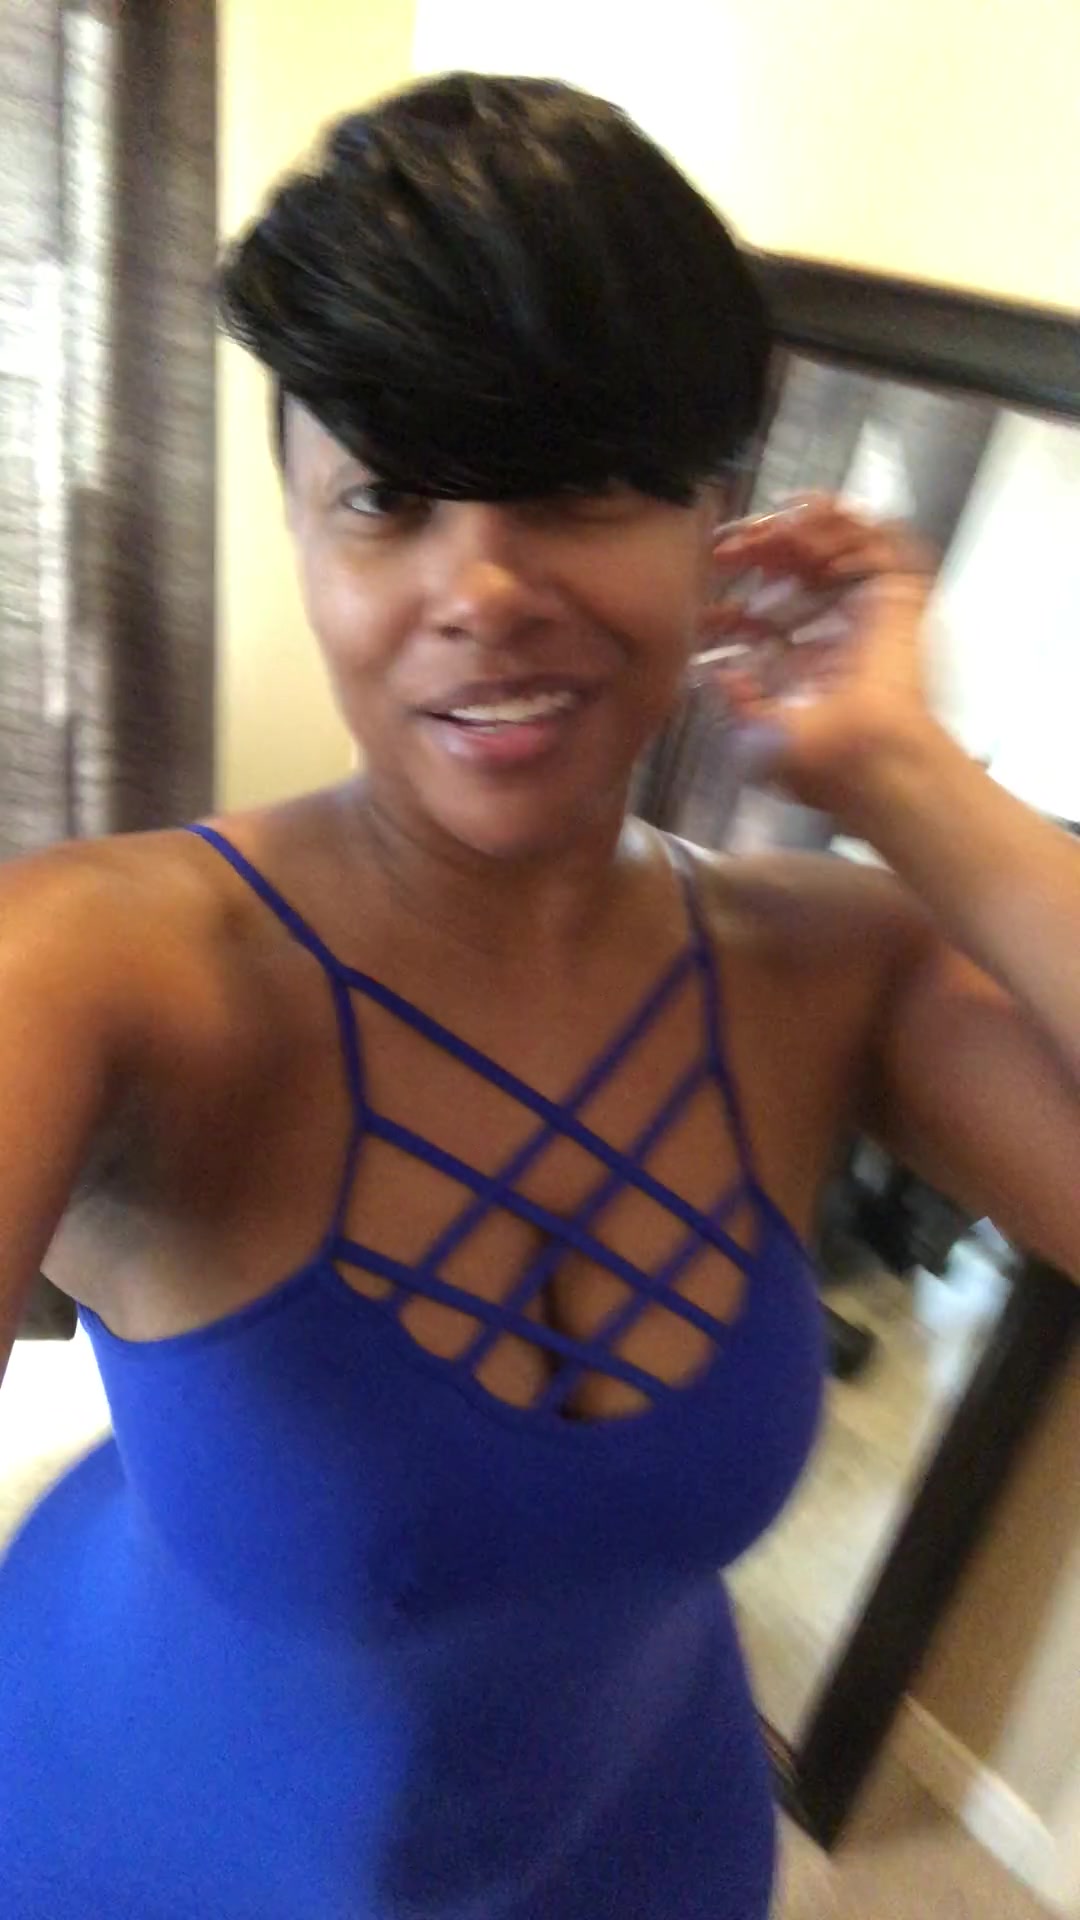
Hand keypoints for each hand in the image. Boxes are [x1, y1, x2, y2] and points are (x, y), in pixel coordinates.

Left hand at [697, 496, 937, 818]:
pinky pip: (879, 534)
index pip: (779, 597)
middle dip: (762, 545)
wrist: (867, 759)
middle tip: (731, 548)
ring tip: (767, 535)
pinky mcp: (901, 591)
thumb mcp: (756, 734)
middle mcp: (843, 624)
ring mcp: (873, 605)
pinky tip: (804, 522)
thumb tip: (719, 678)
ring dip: (798, 527)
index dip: (744, 579)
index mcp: (813, 654)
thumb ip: (737, 704)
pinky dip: (841, 519)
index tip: (714, 570)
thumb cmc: (818, 759)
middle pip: (804, 559)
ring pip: (838, 540)